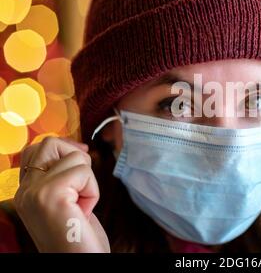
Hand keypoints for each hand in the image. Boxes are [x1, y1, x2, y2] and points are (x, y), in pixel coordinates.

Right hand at [14, 137, 109, 252]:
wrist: (79, 263)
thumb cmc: (79, 237)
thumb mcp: (67, 202)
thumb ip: (62, 178)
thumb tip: (78, 149)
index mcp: (25, 192)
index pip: (35, 150)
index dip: (63, 148)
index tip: (82, 158)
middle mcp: (24, 191)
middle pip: (49, 143)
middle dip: (76, 157)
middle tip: (82, 185)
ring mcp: (34, 192)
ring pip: (74, 156)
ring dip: (89, 181)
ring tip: (82, 206)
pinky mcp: (50, 195)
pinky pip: (84, 172)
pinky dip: (93, 191)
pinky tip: (84, 212)